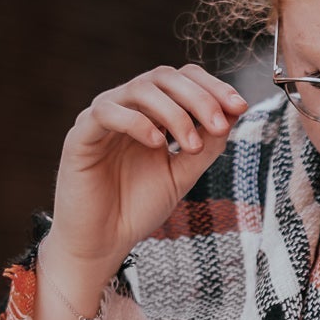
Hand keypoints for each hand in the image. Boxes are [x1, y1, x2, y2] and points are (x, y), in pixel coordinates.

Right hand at [45, 62, 249, 287]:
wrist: (103, 243)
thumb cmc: (137, 208)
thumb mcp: (183, 175)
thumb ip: (207, 146)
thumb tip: (234, 113)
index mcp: (150, 113)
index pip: (182, 79)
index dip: (212, 86)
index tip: (239, 106)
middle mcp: (126, 108)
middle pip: (164, 77)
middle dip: (199, 97)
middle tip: (220, 126)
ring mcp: (102, 119)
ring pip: (139, 88)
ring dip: (174, 112)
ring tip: (192, 145)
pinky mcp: (80, 136)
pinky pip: (106, 112)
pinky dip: (136, 122)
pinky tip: (157, 144)